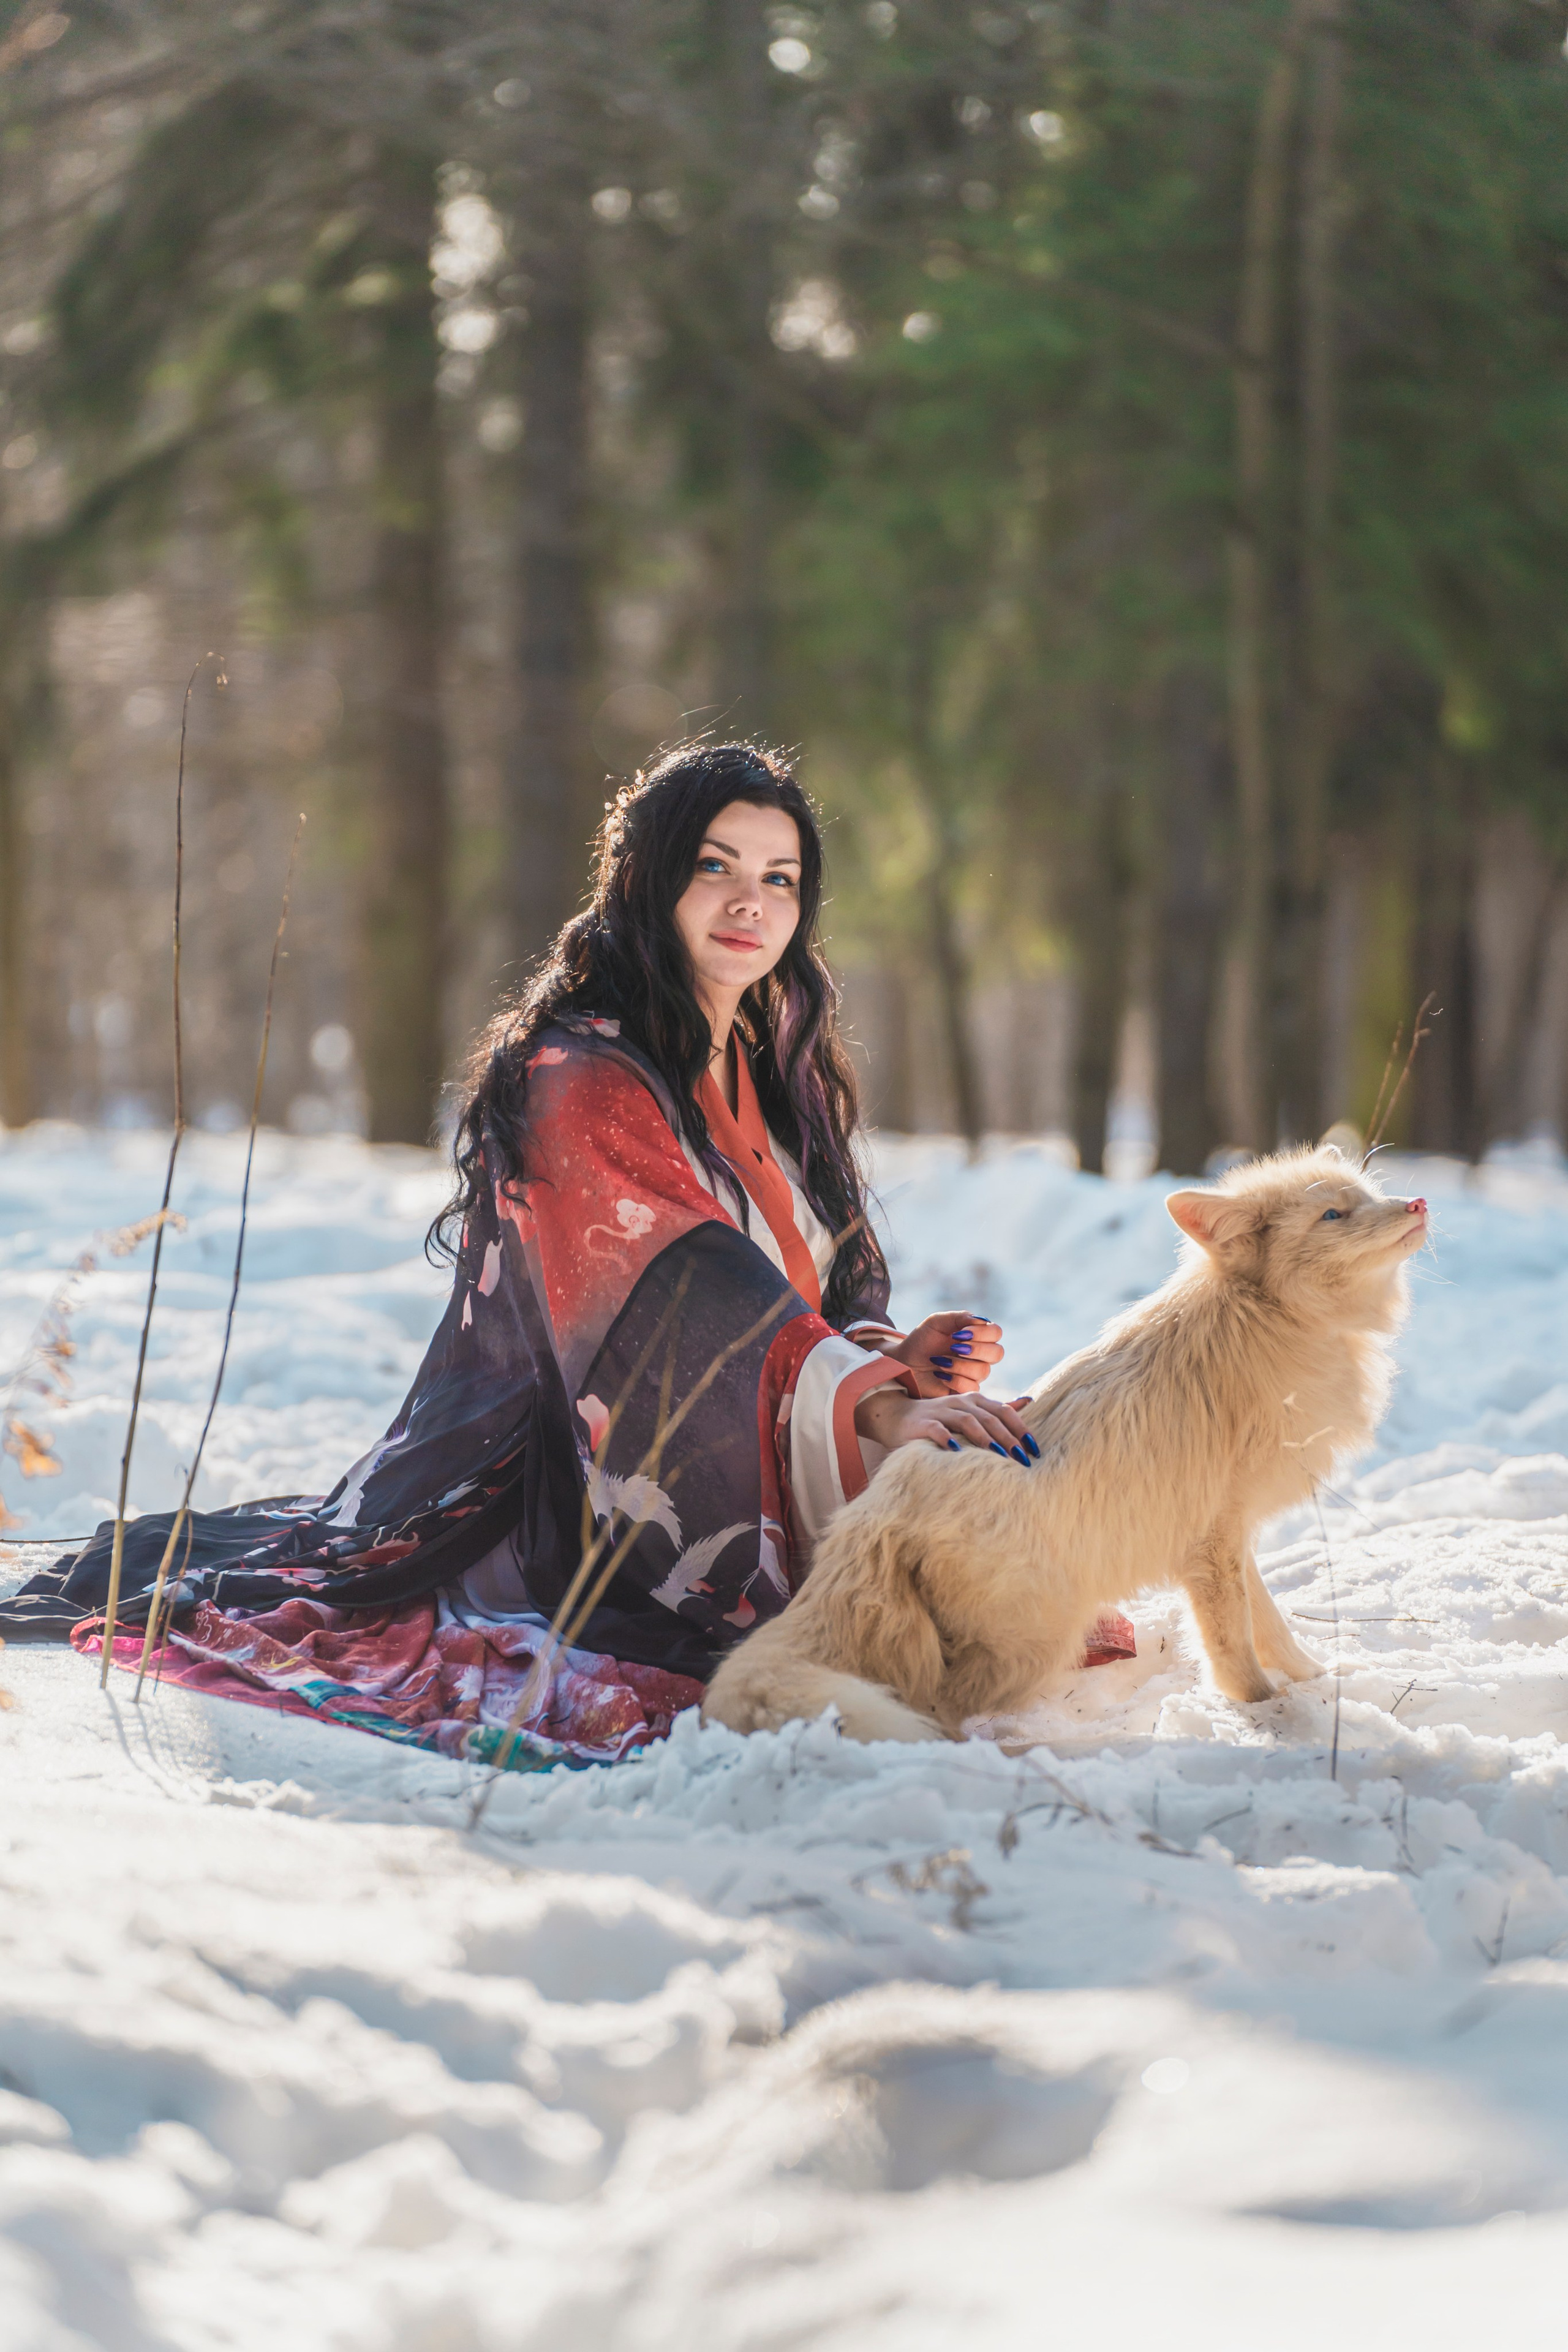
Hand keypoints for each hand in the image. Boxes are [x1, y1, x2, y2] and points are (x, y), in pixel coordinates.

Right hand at [854, 1385, 1039, 1466]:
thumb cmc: (939, 1419)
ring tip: (999, 1457)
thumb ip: (997, 1409)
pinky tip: (957, 1452)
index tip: (1035, 1449)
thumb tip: (1028, 1401)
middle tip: (1023, 1459)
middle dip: (1009, 1438)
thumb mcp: (969, 1411)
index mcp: (975, 1401)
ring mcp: (942, 1411)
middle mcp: (961, 1403)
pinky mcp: (924, 1423)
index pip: (1004, 1411)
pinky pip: (938, 1429)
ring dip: (985, 1439)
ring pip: (968, 1421)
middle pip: (990, 1417)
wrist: (896, 1415)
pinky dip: (948, 1439)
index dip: (1021, 1428)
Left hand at [863, 1312, 1004, 1398]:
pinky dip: (954, 1380)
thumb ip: (959, 1317)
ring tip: (939, 1362)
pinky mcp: (965, 1391)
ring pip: (983, 1371)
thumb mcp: (936, 1322)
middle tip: (954, 1348)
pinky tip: (940, 1376)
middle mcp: (979, 1356)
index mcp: (975, 1337)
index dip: (983, 1333)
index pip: (996, 1332)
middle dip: (976, 1349)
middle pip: (997, 1353)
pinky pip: (972, 1387)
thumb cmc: (921, 1342)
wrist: (904, 1364)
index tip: (959, 1333)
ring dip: (959, 1365)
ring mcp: (973, 1375)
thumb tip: (982, 1321)